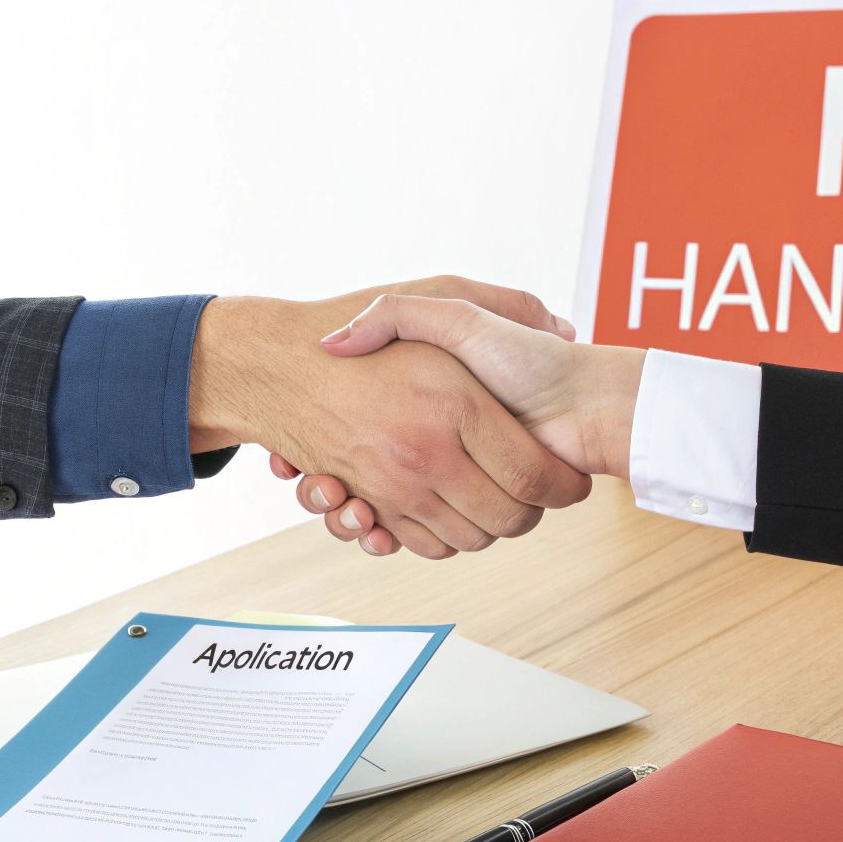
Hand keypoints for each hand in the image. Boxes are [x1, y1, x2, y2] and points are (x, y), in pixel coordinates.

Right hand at [189, 277, 591, 557]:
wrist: (270, 364)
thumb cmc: (365, 322)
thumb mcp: (445, 299)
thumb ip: (507, 303)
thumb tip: (561, 328)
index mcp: (456, 406)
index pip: (532, 475)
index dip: (561, 487)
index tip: (572, 482)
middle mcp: (426, 453)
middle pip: (508, 520)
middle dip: (529, 516)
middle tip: (535, 495)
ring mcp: (395, 484)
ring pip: (468, 539)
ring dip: (486, 530)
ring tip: (493, 500)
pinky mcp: (371, 504)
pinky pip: (420, 543)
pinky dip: (435, 539)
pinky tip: (443, 507)